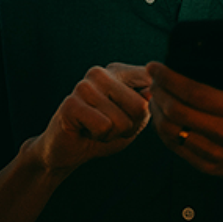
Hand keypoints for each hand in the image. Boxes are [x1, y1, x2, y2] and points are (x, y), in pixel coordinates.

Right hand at [30, 63, 152, 173]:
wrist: (69, 150)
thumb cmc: (104, 131)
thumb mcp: (134, 118)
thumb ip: (147, 104)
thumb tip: (152, 93)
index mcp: (118, 72)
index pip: (151, 80)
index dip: (153, 106)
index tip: (138, 115)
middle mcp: (100, 73)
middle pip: (140, 107)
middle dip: (130, 126)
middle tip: (110, 126)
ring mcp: (84, 86)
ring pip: (121, 120)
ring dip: (113, 134)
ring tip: (97, 128)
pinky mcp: (71, 104)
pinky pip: (104, 127)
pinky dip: (100, 137)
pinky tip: (87, 131)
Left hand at [149, 39, 222, 184]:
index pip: (193, 92)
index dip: (168, 78)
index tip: (155, 66)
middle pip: (176, 110)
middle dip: (158, 91)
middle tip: (153, 78)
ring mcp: (214, 153)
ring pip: (170, 130)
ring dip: (156, 110)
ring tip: (154, 94)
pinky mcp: (206, 165)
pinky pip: (174, 146)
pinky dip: (161, 129)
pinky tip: (160, 114)